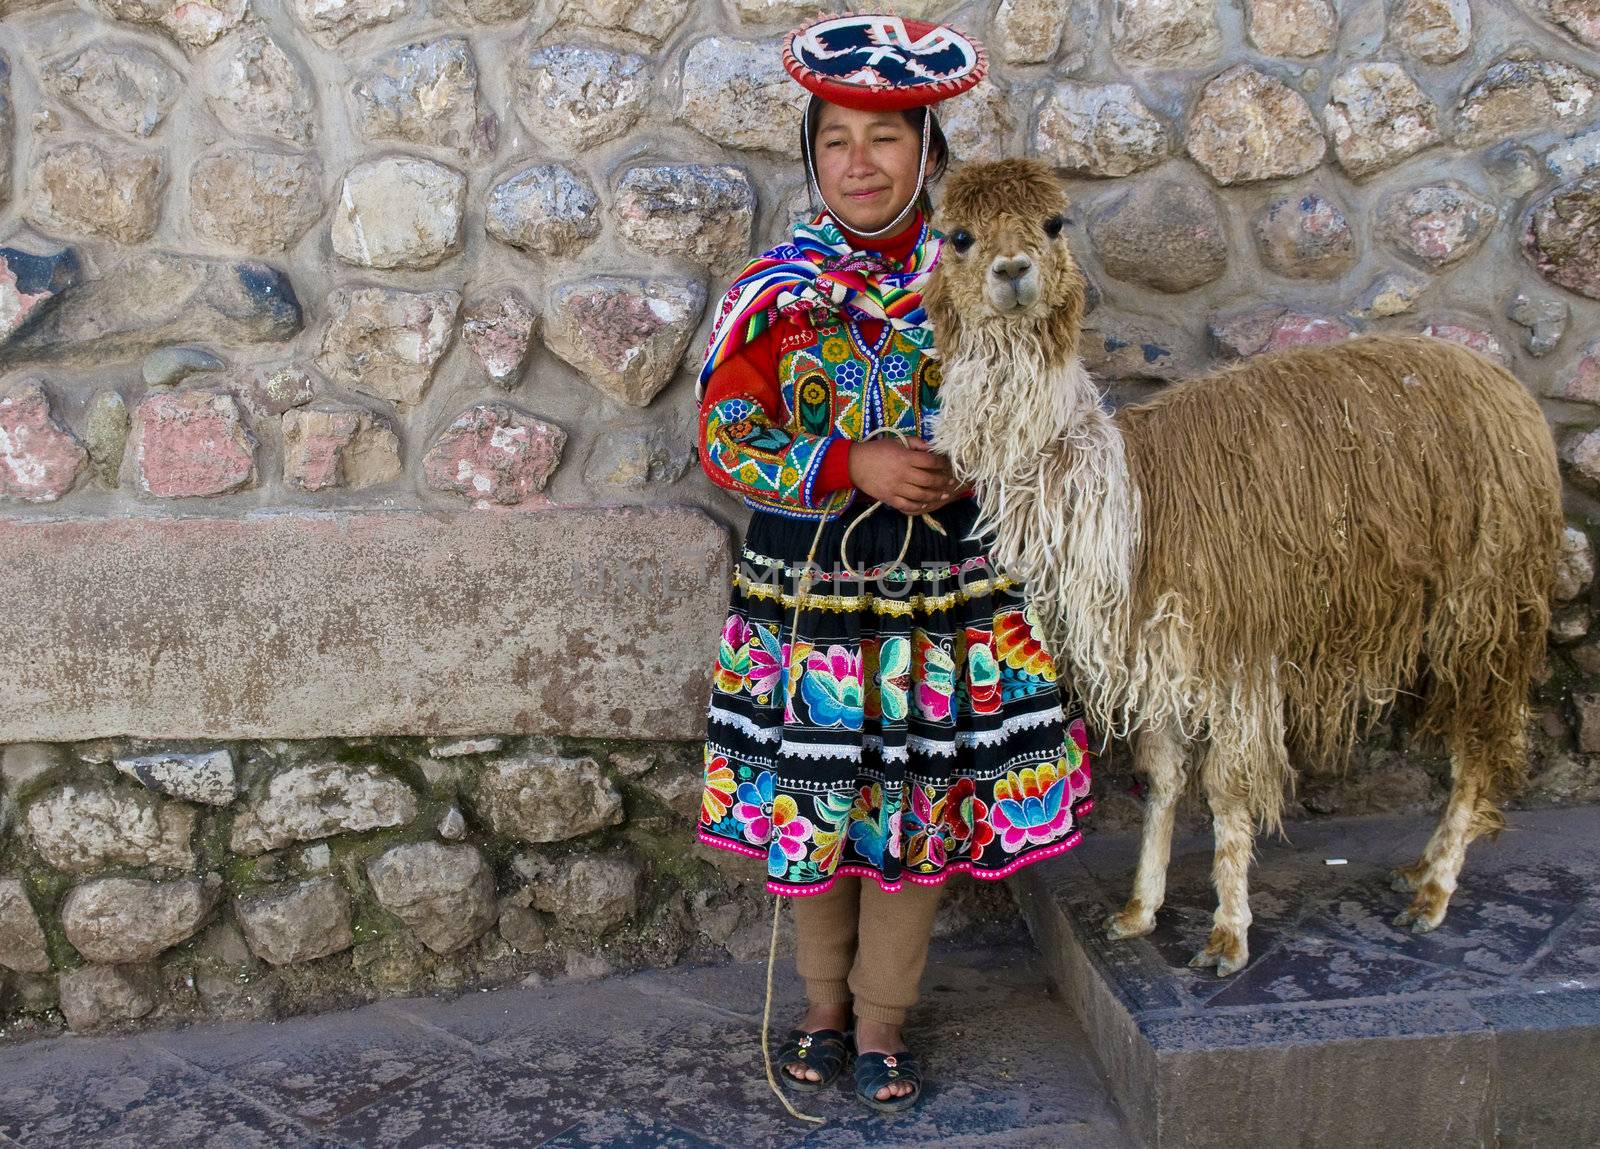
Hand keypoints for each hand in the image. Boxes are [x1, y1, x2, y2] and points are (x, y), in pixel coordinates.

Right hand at [847, 436, 967, 514]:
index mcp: (905, 457)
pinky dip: (919, 506)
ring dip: (935, 495)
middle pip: (929, 480)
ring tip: (944, 495)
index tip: (947, 464)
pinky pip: (908, 505)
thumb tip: (932, 448)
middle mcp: (902, 473)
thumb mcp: (897, 441)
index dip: (942, 463)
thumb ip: (915, 443)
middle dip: (943, 481)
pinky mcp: (889, 498)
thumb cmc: (877, 450)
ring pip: (921, 495)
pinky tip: (926, 504)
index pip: (930, 461)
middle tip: (951, 482)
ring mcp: (896, 488)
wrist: (854, 464)